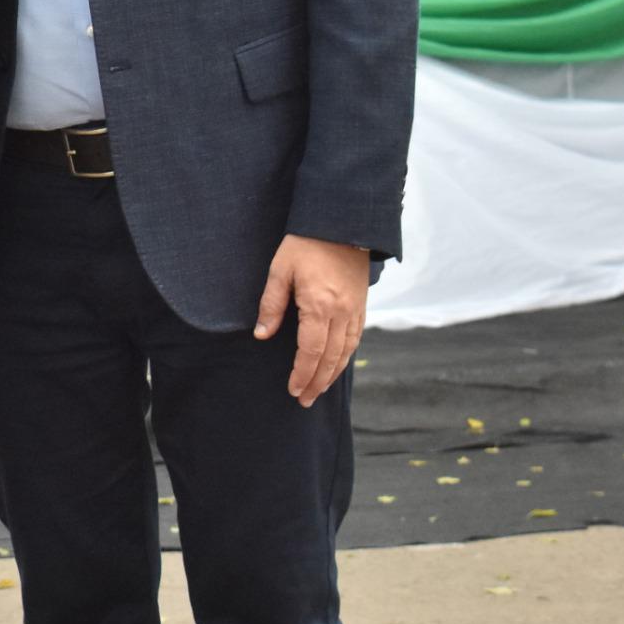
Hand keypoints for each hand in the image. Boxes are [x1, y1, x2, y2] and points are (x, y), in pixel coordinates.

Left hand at [253, 235, 369, 407]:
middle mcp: (341, 312)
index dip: (302, 373)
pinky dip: (345, 357)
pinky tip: (336, 365)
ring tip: (319, 390)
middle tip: (305, 400)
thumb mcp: (280, 270)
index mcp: (319, 305)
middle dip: (317, 382)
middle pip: (331, 358)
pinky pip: (355, 339)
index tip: (293, 390)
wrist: (342, 223)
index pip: (311, 351)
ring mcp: (355, 310)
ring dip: (332, 374)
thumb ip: (271, 304)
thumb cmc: (305, 244)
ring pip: (346, 352)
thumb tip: (262, 335)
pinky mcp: (361, 305)